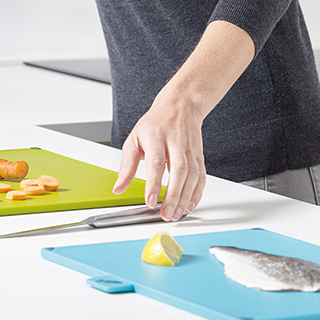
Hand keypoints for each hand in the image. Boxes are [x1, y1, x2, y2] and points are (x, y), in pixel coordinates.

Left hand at [113, 96, 205, 221]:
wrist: (180, 105)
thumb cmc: (155, 123)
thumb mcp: (134, 139)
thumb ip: (126, 166)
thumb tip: (118, 188)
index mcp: (156, 136)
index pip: (156, 162)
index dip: (154, 183)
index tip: (151, 201)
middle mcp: (176, 141)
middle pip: (179, 171)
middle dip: (174, 195)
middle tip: (166, 214)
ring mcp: (190, 148)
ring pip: (192, 175)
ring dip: (186, 197)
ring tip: (176, 214)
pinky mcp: (199, 155)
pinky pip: (201, 176)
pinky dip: (197, 193)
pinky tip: (190, 205)